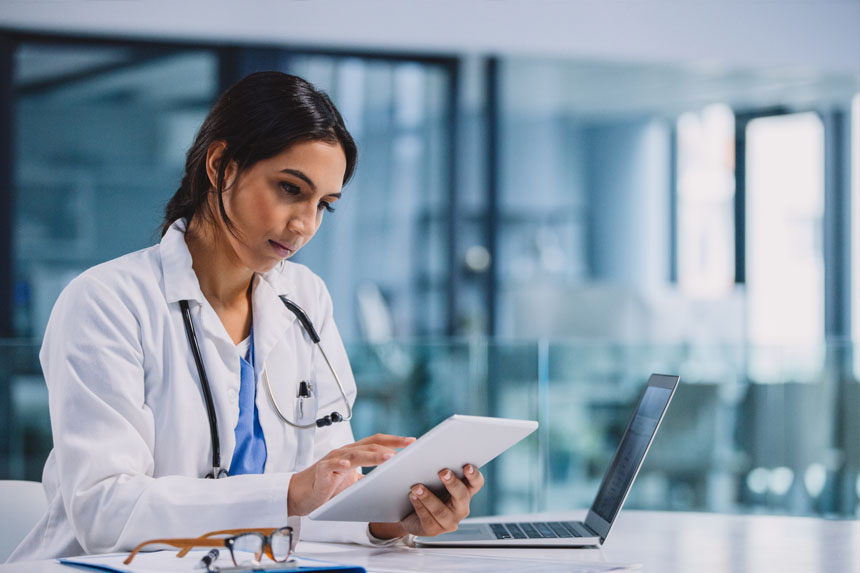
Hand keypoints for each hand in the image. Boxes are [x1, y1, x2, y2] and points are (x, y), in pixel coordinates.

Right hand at [288, 434, 414, 515]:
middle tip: (408, 447)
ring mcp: (333, 460)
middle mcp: (345, 452)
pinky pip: (331, 466)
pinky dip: (339, 464)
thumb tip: (391, 481)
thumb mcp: (353, 480)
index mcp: (354, 452)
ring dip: (373, 455)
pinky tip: (346, 465)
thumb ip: (369, 477)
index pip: (377, 441)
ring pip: (355, 454)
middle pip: (370, 444)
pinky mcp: (321, 471)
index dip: (394, 440)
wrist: (301, 494)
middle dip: (391, 445)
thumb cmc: (327, 486)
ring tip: (388, 457)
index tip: (412, 441)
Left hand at [369, 463, 483, 539]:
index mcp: (465, 491)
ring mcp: (449, 521)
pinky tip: (412, 496)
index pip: (476, 483)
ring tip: (417, 487)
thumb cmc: (425, 488)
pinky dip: (419, 506)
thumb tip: (432, 451)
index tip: (466, 465)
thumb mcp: (434, 477)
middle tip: (442, 472)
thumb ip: (438, 466)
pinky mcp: (434, 530)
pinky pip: (428, 519)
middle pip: (462, 496)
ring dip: (428, 497)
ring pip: (441, 511)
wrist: (408, 512)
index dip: (474, 475)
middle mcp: (461, 507)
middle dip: (452, 483)